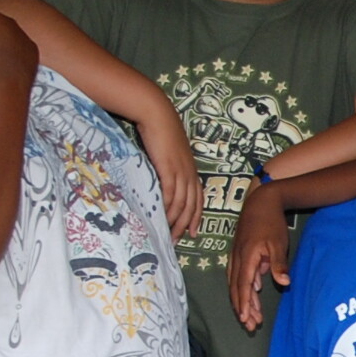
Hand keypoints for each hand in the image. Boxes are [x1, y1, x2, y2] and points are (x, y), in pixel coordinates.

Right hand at [142, 99, 202, 240]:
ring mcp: (180, 171)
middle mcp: (189, 173)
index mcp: (191, 170)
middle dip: (185, 226)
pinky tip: (162, 219)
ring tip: (168, 235)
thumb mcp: (169, 154)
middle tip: (176, 241)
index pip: (198, 199)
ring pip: (182, 204)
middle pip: (192, 206)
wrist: (157, 115)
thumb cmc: (161, 131)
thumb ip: (168, 169)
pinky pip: (171, 195)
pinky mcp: (169, 169)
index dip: (196, 217)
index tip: (193, 233)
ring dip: (175, 222)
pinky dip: (168, 209)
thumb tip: (162, 184)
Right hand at [229, 183, 292, 330]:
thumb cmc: (271, 222)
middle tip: (250, 326)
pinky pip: (237, 275)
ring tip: (250, 316)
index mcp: (247, 257)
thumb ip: (279, 264)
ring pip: (236, 283)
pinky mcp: (239, 254)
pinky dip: (242, 288)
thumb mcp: (278, 243)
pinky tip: (251, 295)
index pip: (243, 286)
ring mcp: (236, 256)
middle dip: (242, 308)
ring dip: (242, 300)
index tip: (244, 319)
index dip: (243, 304)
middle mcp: (238, 259)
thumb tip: (284, 284)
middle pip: (237, 288)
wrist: (261, 201)